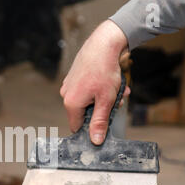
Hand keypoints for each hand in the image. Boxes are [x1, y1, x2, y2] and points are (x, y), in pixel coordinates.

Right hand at [61, 20, 129, 144]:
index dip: (92, 127)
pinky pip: (87, 89)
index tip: (105, 120)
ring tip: (118, 90)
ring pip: (88, 100)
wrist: (103, 43)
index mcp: (71, 103)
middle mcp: (66, 95)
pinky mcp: (74, 76)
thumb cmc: (104, 70)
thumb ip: (99, 122)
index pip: (77, 127)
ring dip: (104, 98)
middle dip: (102, 109)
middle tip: (117, 102)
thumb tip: (95, 140)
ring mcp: (69, 85)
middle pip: (84, 113)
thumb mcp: (106, 100)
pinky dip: (99, 88)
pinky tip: (111, 82)